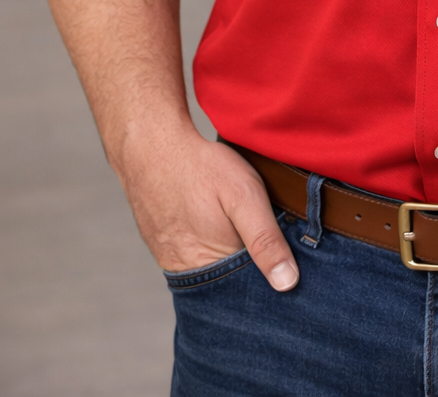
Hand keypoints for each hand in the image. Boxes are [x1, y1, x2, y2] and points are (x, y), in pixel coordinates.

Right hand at [116, 123, 299, 290]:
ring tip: (233, 225)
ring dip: (226, 256)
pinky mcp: (160, 244)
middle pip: (228, 283)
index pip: (249, 290)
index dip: (270, 275)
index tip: (285, 259)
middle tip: (258, 232)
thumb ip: (266, 239)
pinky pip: (189, 255)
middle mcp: (186, 272)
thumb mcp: (244, 196)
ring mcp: (169, 259)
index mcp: (211, 267)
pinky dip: (206, 245)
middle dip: (249, 267)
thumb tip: (287, 283)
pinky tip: (212, 222)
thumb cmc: (201, 168)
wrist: (150, 146)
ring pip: (209, 269)